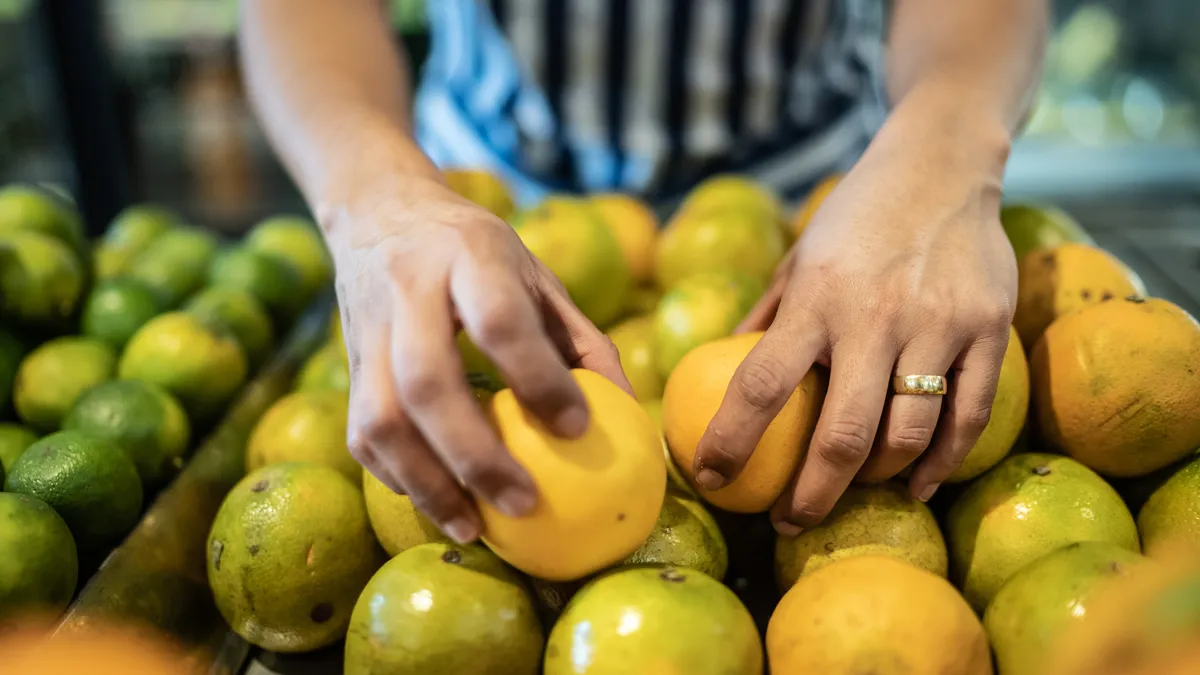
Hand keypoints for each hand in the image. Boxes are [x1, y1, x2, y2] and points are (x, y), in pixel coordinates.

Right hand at [327, 174, 629, 543]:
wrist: (380, 210)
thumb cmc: (477, 252)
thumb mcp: (535, 273)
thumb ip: (581, 340)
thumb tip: (629, 413)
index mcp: (471, 256)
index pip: (502, 320)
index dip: (539, 378)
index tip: (580, 430)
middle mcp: (410, 288)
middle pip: (428, 381)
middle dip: (476, 454)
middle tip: (525, 504)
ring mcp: (368, 327)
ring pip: (383, 418)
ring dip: (428, 482)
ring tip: (473, 527)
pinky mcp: (347, 363)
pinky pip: (361, 433)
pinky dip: (399, 476)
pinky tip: (439, 502)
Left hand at [692, 114, 1017, 534]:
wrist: (941, 166)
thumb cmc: (856, 218)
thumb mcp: (798, 258)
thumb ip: (767, 316)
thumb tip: (726, 371)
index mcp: (815, 299)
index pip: (760, 384)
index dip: (729, 440)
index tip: (710, 476)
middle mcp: (873, 316)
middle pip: (842, 434)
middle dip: (811, 495)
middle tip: (788, 521)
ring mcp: (936, 323)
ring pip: (908, 435)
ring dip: (876, 481)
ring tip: (854, 492)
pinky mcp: (986, 328)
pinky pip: (968, 417)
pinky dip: (943, 462)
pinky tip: (920, 481)